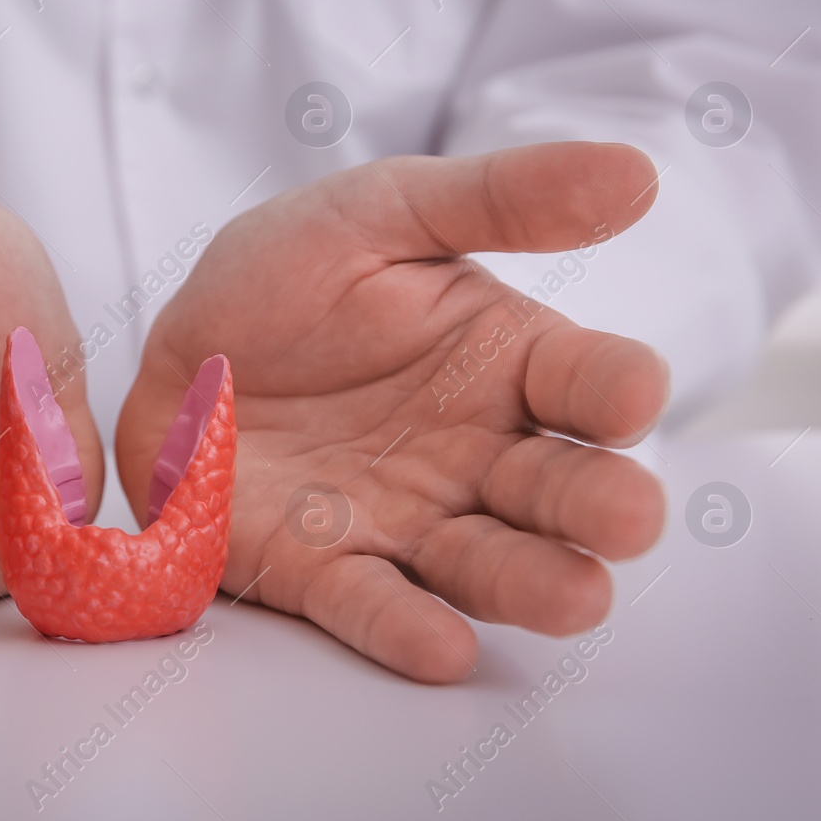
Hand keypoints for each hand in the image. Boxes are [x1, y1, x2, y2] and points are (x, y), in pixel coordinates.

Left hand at [115, 143, 667, 682]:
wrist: (181, 347)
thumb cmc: (291, 275)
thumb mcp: (385, 212)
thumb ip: (502, 198)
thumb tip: (639, 172)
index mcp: (509, 364)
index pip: (590, 382)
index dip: (617, 391)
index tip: (627, 396)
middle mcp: (477, 455)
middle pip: (559, 491)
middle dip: (599, 507)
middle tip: (628, 518)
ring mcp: (405, 519)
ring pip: (485, 562)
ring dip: (532, 583)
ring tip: (576, 595)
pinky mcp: (322, 568)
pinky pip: (369, 603)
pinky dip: (404, 627)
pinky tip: (443, 648)